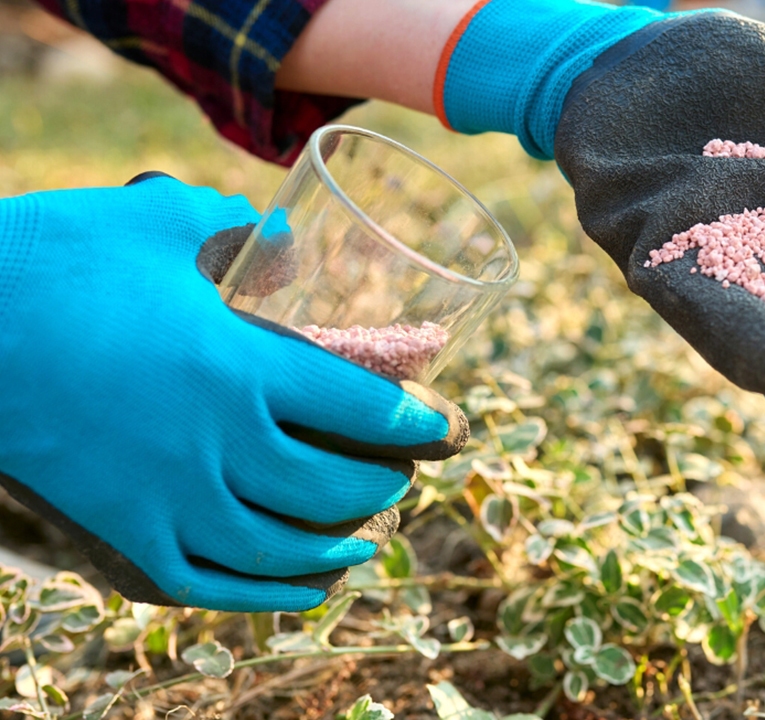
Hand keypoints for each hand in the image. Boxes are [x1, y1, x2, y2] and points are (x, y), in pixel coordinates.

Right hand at [0, 174, 466, 611]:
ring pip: (278, 544)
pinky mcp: (120, 527)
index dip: (415, 422)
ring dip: (336, 547)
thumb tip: (284, 238)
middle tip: (401, 477)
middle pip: (330, 485)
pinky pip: (206, 581)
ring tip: (367, 542)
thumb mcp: (152, 219)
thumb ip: (231, 225)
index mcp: (238, 366)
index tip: (446, 427)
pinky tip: (302, 590)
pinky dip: (265, 594)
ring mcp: (166, 495)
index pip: (358, 407)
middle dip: (381, 485)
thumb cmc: (51, 260)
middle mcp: (215, 442)